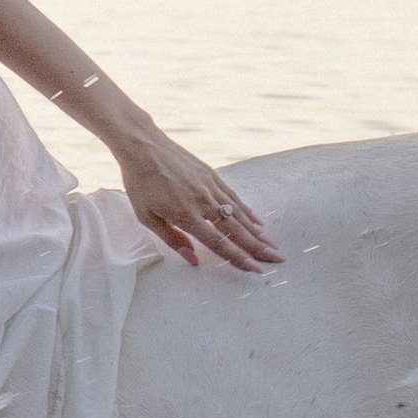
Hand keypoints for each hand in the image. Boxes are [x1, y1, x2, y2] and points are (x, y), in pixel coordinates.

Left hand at [114, 129, 282, 270]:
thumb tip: (193, 260)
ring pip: (239, 214)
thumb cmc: (141, 184)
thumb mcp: (147, 217)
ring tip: (271, 245)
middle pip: (236, 230)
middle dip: (257, 247)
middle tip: (276, 259)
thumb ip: (172, 239)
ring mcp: (210, 187)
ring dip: (257, 232)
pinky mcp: (212, 175)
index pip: (218, 242)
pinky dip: (247, 211)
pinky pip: (234, 197)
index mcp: (186, 215)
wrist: (143, 148)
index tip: (255, 268)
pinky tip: (258, 222)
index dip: (238, 257)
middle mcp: (203, 201)